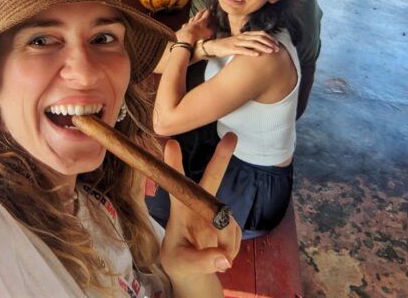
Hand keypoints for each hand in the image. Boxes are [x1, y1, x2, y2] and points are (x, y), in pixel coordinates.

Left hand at [160, 133, 240, 278]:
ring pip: (228, 221)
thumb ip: (200, 261)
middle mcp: (198, 205)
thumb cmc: (178, 262)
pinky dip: (231, 249)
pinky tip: (222, 256)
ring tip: (214, 259)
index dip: (174, 164)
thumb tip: (225, 259)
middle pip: (212, 177)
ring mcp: (214, 212)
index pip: (175, 184)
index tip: (170, 143)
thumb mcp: (182, 264)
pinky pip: (236, 233)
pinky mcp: (228, 223)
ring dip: (225, 242)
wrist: (193, 272)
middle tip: (231, 136)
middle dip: (222, 156)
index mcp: (180, 210)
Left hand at [176, 9, 212, 45]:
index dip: (208, 12)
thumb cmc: (198, 35)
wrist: (186, 37)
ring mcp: (188, 24)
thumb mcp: (207, 33)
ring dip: (194, 17)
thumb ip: (210, 31)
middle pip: (198, 14)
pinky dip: (187, 24)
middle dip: (202, 11)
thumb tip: (213, 29)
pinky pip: (185, 25)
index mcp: (201, 22)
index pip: (205, 15)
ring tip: (195, 16)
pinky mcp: (183, 28)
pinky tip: (186, 24)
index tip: (209, 9)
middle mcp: (195, 21)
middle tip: (204, 9)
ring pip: (192, 19)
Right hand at [205, 31, 279, 57]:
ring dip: (263, 47)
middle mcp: (243, 36)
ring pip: (252, 43)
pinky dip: (250, 52)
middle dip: (269, 43)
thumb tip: (262, 46)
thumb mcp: (242, 42)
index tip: (277, 44)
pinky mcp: (232, 48)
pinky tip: (257, 55)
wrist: (215, 46)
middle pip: (259, 37)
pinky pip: (242, 50)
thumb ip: (251, 42)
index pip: (261, 34)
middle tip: (277, 49)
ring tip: (270, 51)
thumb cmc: (230, 45)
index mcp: (246, 34)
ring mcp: (237, 42)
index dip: (270, 38)